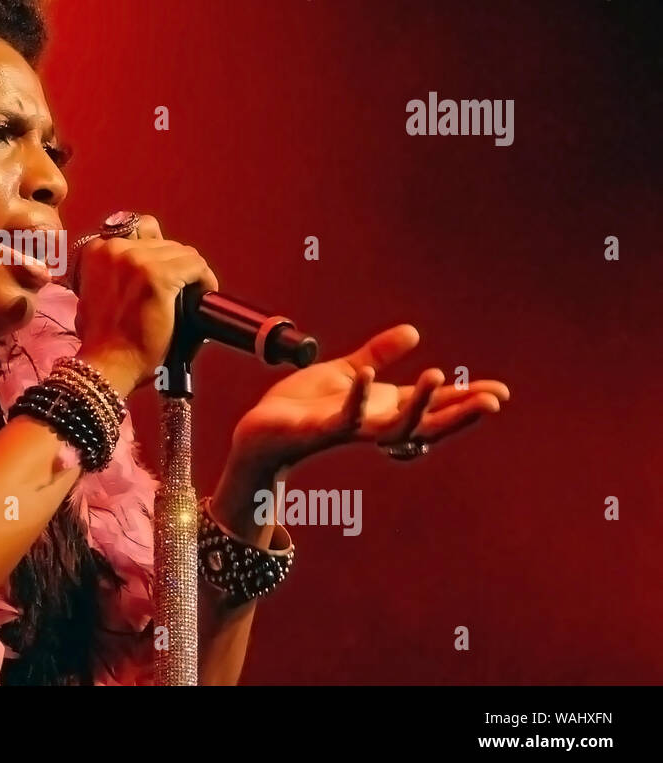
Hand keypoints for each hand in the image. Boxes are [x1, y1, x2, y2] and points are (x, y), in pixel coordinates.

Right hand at [74, 215, 218, 396]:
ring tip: (195, 293)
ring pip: (183, 253)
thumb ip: (111, 273)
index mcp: (97, 250)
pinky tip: (204, 294)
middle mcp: (116, 249)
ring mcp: (138, 261)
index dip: (158, 257)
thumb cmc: (103, 339)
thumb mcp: (94, 294)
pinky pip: (195, 267)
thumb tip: (139, 268)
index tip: (165, 276)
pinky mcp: (159, 277)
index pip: (141, 233)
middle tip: (183, 289)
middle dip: (175, 265)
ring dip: (192, 273)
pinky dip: (205, 280)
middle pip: (164, 243)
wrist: (106, 365)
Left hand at [224, 324, 509, 486]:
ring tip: (439, 376)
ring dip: (419, 404)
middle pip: (428, 423)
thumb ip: (378, 354)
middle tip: (493, 400)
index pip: (434, 406)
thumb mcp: (346, 372)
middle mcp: (374, 424)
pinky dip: (358, 397)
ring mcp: (350, 430)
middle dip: (460, 413)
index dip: (466, 400)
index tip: (501, 393)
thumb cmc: (303, 406)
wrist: (262, 430)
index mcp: (383, 409)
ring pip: (394, 426)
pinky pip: (344, 417)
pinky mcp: (320, 430)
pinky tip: (368, 375)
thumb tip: (414, 332)